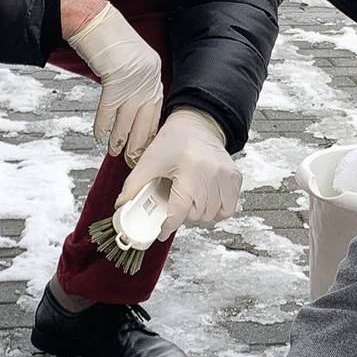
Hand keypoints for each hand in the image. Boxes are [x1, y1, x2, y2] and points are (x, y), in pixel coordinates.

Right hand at [63, 2, 161, 161]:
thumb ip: (136, 82)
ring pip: (126, 120)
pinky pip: (108, 111)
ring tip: (114, 153)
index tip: (146, 149)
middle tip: (133, 160)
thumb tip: (131, 104)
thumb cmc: (111, 40)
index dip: (149, 133)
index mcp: (153, 77)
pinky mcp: (113, 82)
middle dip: (138, 143)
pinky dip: (103, 126)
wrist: (97, 21)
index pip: (155, 113)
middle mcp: (146, 81)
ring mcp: (131, 83)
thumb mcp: (132, 60)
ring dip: (119, 139)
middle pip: (143, 121)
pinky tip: (99, 137)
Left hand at [116, 108, 238, 237]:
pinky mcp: (235, 178)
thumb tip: (121, 205)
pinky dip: (216, 211)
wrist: (198, 123)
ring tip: (189, 203)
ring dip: (199, 215)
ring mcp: (226, 176)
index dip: (169, 225)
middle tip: (174, 208)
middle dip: (183, 216)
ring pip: (212, 215)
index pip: (180, 209)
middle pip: (196, 214)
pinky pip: (228, 208)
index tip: (161, 233)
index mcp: (189, 169)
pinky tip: (205, 202)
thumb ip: (134, 184)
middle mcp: (211, 173)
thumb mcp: (150, 160)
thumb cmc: (174, 140)